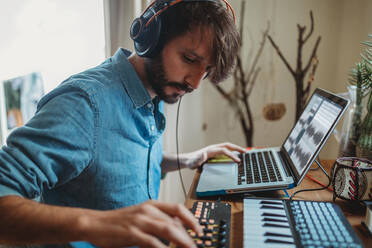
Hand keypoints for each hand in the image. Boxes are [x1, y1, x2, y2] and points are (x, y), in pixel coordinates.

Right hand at [85, 200, 201, 247]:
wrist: (95, 223)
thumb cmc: (118, 222)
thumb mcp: (141, 216)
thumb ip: (158, 220)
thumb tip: (177, 229)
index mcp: (152, 205)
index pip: (178, 208)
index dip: (192, 219)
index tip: (199, 231)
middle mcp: (148, 210)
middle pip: (175, 223)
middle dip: (189, 237)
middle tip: (195, 247)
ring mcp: (140, 221)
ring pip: (168, 230)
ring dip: (181, 242)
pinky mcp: (132, 232)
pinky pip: (152, 242)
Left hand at [184, 142, 245, 168]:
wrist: (187, 160)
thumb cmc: (191, 162)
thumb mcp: (193, 162)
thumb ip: (198, 159)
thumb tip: (203, 154)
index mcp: (210, 150)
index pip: (224, 151)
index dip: (232, 155)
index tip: (238, 160)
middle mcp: (213, 148)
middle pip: (228, 146)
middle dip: (237, 148)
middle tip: (246, 152)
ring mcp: (214, 150)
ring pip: (227, 147)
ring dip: (235, 149)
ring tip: (244, 153)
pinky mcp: (215, 153)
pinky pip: (225, 151)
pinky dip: (232, 151)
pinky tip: (235, 156)